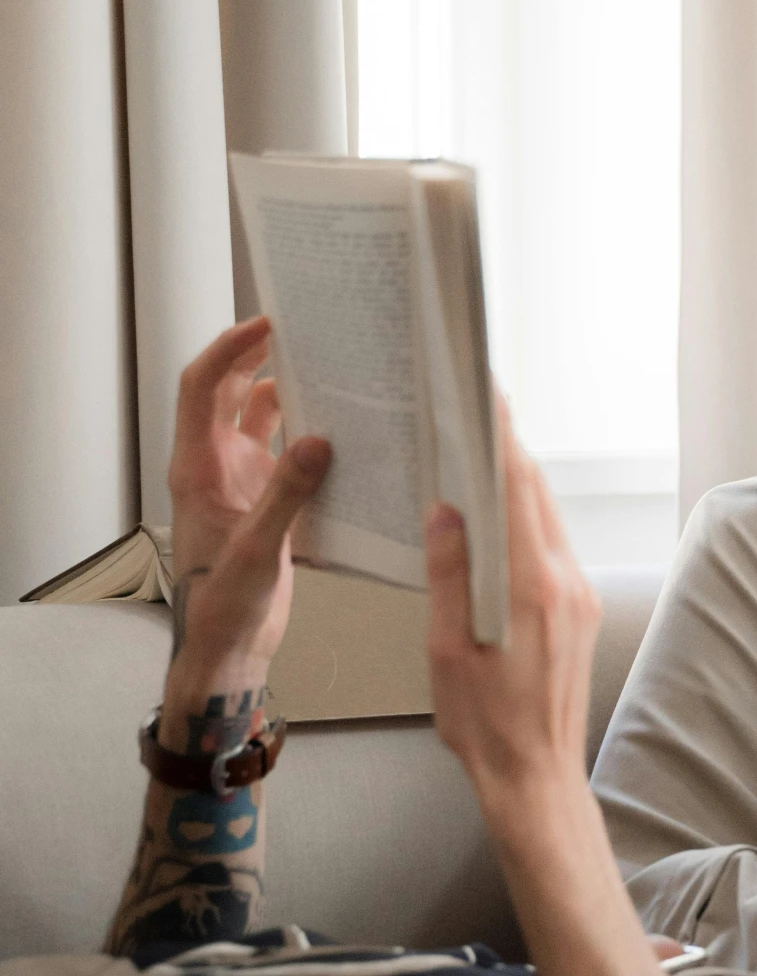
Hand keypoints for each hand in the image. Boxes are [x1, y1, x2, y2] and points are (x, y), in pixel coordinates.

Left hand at [164, 318, 330, 707]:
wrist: (227, 650)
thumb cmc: (224, 607)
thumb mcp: (258, 550)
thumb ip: (287, 494)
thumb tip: (318, 441)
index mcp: (197, 469)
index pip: (201, 388)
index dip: (228, 350)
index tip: (265, 325)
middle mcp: (215, 466)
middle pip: (228, 392)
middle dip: (259, 357)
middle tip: (302, 332)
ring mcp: (239, 481)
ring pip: (258, 419)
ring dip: (287, 395)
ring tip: (327, 373)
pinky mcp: (263, 501)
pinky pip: (285, 454)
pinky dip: (307, 437)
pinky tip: (340, 432)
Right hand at [424, 397, 600, 831]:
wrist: (535, 779)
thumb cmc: (486, 728)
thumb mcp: (448, 652)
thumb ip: (448, 577)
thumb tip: (447, 514)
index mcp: (531, 588)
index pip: (517, 491)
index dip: (501, 439)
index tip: (485, 397)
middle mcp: (566, 584)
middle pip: (537, 496)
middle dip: (506, 451)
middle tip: (474, 412)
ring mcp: (580, 597)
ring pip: (547, 520)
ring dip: (517, 487)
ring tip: (479, 455)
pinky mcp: (581, 612)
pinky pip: (552, 549)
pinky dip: (525, 523)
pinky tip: (495, 520)